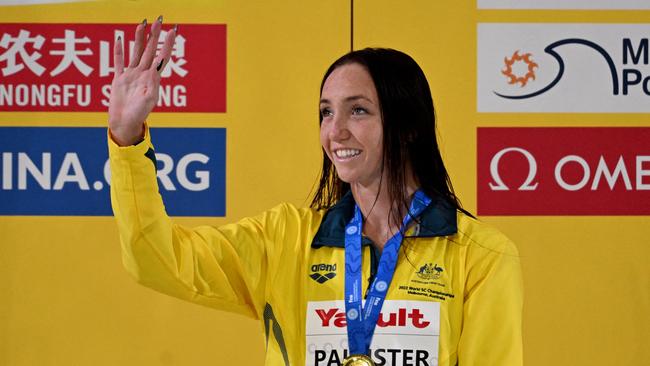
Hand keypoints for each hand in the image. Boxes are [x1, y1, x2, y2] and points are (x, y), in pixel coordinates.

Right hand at [108, 17, 176, 145]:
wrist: (125, 123)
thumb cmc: (139, 114)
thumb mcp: (148, 100)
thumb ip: (152, 85)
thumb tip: (155, 71)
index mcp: (153, 78)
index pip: (162, 56)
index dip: (168, 43)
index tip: (173, 30)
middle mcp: (143, 74)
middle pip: (150, 50)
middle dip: (155, 35)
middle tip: (159, 20)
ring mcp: (131, 75)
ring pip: (136, 52)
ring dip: (139, 38)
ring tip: (143, 24)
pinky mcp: (119, 79)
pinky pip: (119, 61)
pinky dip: (119, 50)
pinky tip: (120, 38)